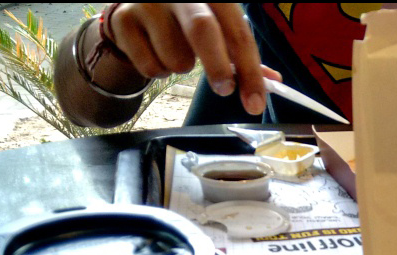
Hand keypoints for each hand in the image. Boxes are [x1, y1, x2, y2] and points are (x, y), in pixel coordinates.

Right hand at [104, 3, 280, 114]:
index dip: (250, 71)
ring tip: (177, 52)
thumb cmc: (186, 18)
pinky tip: (155, 51)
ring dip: (183, 68)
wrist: (136, 4)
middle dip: (218, 67)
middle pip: (203, 30)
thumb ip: (242, 52)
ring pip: (176, 58)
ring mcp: (148, 3)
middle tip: (225, 89)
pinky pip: (150, 66)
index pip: (237, 31)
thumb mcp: (218, 24)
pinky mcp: (123, 20)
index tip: (256, 102)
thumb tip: (273, 80)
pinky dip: (159, 71)